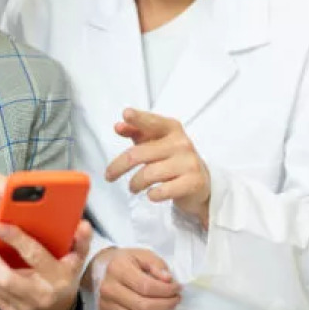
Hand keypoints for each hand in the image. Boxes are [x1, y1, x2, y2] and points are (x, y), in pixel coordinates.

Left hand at [0, 220, 91, 309]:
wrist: (59, 306)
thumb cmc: (65, 272)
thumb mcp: (78, 256)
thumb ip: (81, 239)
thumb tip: (82, 224)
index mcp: (58, 277)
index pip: (34, 256)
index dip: (15, 239)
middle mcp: (40, 295)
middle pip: (4, 277)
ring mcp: (24, 307)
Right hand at [89, 247, 180, 309]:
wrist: (105, 270)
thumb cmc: (128, 262)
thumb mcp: (144, 255)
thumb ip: (158, 265)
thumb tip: (168, 280)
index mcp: (118, 269)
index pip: (147, 286)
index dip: (166, 291)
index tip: (177, 289)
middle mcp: (108, 289)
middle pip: (143, 307)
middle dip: (165, 306)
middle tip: (175, 300)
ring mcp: (105, 306)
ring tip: (166, 309)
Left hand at [107, 109, 211, 223]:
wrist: (199, 182)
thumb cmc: (171, 158)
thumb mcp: (154, 142)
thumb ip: (136, 132)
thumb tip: (119, 126)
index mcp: (171, 128)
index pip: (152, 122)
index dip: (138, 118)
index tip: (126, 114)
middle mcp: (181, 142)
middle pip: (138, 154)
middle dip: (118, 167)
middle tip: (109, 176)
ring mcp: (189, 162)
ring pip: (148, 174)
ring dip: (135, 184)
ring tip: (133, 187)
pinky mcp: (193, 182)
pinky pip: (163, 190)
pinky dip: (152, 195)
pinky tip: (152, 194)